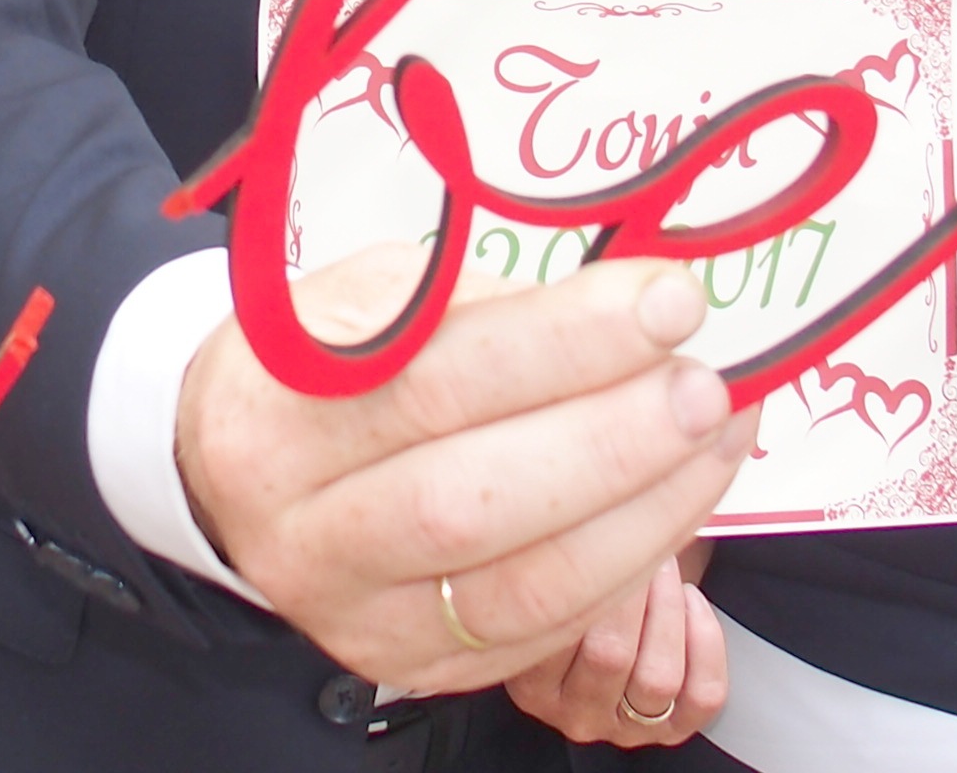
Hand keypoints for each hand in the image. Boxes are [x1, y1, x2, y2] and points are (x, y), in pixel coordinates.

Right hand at [176, 248, 756, 698]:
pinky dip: (628, 566)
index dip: (562, 344)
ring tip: (717, 435)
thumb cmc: (321, 358)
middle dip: (613, 440)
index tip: (666, 299)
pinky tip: (675, 499)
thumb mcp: (361, 292)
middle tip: (705, 383)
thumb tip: (624, 301)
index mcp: (272, 415)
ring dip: (646, 510)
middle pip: (471, 502)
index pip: (430, 384)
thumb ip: (471, 299)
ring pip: (521, 587)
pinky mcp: (415, 665)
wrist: (238, 471)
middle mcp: (301, 533)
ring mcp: (357, 617)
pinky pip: (543, 631)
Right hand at [506, 553, 727, 744]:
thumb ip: (554, 562)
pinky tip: (690, 603)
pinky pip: (703, 693)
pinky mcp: (673, 729)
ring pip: (658, 677)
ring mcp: (626, 726)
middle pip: (608, 656)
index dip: (581, 577)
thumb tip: (578, 516)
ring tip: (663, 570)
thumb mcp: (550, 583)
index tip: (598, 535)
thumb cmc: (581, 594)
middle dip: (633, 590)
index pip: (553, 639)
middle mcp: (574, 713)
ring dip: (668, 610)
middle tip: (637, 544)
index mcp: (530, 686)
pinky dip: (705, 641)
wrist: (615, 618)